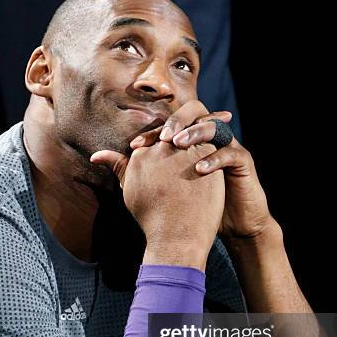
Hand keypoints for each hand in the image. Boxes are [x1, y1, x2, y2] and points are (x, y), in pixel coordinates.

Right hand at [90, 138, 224, 265]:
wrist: (176, 237)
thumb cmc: (152, 218)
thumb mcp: (130, 190)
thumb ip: (117, 166)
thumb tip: (95, 155)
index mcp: (141, 154)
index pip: (156, 137)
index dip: (169, 143)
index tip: (180, 155)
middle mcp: (161, 148)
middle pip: (175, 131)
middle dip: (186, 133)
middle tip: (200, 139)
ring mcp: (183, 152)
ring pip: (195, 134)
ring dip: (205, 137)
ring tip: (212, 147)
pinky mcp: (206, 158)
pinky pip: (213, 144)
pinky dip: (217, 150)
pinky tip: (221, 158)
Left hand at [129, 99, 274, 239]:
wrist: (230, 225)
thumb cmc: (195, 207)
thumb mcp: (158, 187)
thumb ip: (130, 170)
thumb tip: (94, 157)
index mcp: (189, 141)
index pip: (171, 124)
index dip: (152, 132)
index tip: (135, 146)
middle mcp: (208, 139)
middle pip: (194, 112)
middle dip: (176, 122)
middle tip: (163, 139)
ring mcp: (226, 147)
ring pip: (214, 126)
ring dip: (195, 133)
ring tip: (178, 146)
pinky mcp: (242, 162)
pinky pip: (230, 152)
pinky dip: (215, 159)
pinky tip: (199, 170)